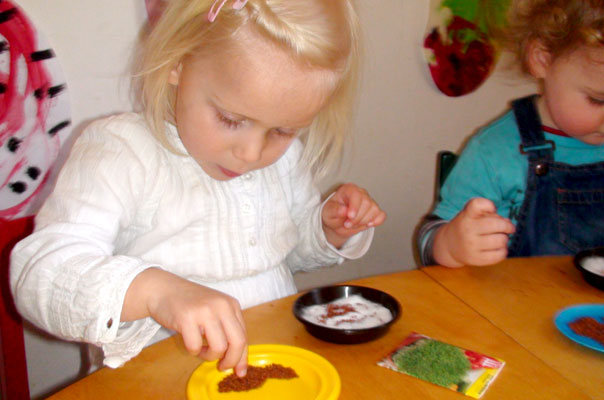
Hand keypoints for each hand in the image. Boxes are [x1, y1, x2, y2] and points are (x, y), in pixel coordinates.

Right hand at [122, 268, 247, 375]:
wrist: (163, 289)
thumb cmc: (190, 305)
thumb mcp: (214, 312)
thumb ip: (227, 331)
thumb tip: (239, 364)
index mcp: (231, 304)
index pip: (244, 335)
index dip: (242, 357)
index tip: (240, 372)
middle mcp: (222, 306)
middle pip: (237, 342)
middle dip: (231, 361)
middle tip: (221, 367)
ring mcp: (205, 311)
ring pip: (219, 347)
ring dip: (209, 356)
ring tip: (201, 349)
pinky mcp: (187, 318)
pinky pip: (195, 347)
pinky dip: (192, 351)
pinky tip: (189, 341)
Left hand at [322, 183, 385, 248]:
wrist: (338, 223)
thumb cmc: (333, 214)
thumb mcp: (328, 212)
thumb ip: (334, 210)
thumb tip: (343, 210)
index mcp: (349, 190)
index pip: (356, 194)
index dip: (355, 206)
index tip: (350, 216)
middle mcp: (361, 193)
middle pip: (367, 203)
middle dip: (357, 218)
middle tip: (347, 224)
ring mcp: (370, 201)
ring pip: (374, 210)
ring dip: (364, 221)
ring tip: (354, 224)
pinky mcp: (375, 211)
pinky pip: (381, 215)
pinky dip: (376, 221)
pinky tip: (368, 224)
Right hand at [432, 197, 514, 266]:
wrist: (448, 245)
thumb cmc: (465, 227)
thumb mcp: (470, 214)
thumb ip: (488, 213)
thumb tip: (508, 223)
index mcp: (466, 216)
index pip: (478, 204)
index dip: (489, 205)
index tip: (492, 209)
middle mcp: (467, 230)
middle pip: (497, 224)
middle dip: (507, 226)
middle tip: (508, 228)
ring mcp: (471, 246)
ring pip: (501, 240)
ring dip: (505, 239)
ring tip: (499, 239)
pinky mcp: (476, 259)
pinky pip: (500, 255)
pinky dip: (503, 251)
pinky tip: (497, 248)